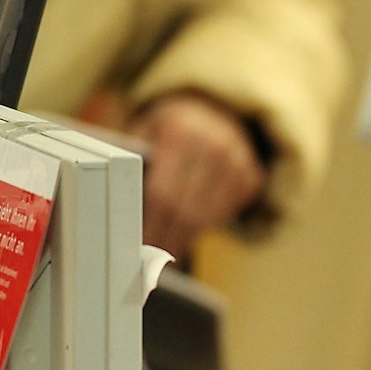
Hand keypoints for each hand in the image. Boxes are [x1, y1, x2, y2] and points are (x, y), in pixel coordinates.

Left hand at [129, 91, 266, 260]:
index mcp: (180, 130)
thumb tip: (118, 215)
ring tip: (166, 249)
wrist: (210, 110)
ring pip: (207, 218)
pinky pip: (225, 214)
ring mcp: (238, 160)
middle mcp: (215, 143)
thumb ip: (131, 164)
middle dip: (166, 239)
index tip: (138, 246)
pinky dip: (206, 225)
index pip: (163, 193)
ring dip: (185, 238)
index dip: (150, 225)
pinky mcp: (251, 175)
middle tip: (150, 259)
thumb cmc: (166, 129)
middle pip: (186, 210)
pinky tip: (189, 229)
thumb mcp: (143, 133)